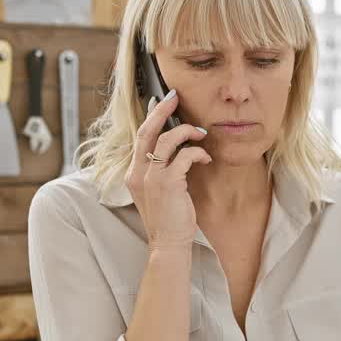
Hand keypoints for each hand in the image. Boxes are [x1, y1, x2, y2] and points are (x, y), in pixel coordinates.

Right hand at [124, 90, 211, 248]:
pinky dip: (197, 153)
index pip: (140, 137)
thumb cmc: (169, 219)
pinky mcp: (168, 184)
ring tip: (201, 134)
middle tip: (175, 97)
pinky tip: (206, 159)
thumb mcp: (159, 191)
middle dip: (162, 110)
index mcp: (134, 173)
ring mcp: (151, 178)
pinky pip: (184, 157)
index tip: (161, 102)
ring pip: (166, 139)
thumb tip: (176, 148)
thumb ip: (160, 170)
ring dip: (186, 131)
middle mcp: (138, 173)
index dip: (151, 117)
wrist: (168, 244)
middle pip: (147, 130)